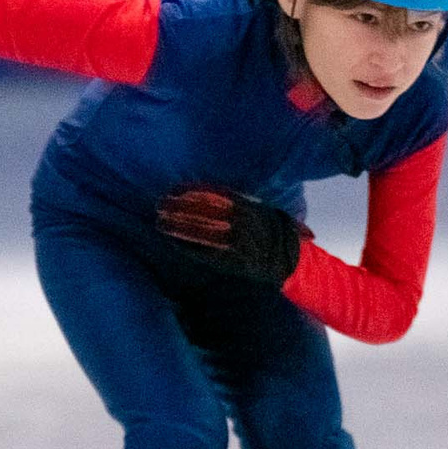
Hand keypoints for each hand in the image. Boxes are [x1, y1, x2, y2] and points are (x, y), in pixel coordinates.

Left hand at [155, 187, 304, 284]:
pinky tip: (173, 241)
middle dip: (179, 208)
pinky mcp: (231, 260)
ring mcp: (236, 242)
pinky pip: (205, 252)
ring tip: (160, 222)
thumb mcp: (258, 207)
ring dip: (179, 227)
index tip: (173, 189)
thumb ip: (236, 199)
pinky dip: (188, 247)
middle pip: (203, 212)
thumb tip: (205, 190)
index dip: (191, 192)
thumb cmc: (270, 229)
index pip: (213, 195)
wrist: (287, 259)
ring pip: (201, 232)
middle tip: (160, 204)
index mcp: (247, 206)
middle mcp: (241, 222)